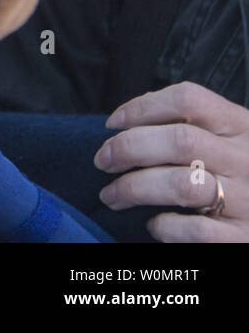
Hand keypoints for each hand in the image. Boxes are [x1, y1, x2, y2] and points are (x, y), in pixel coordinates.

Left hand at [94, 82, 248, 240]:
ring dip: (134, 188)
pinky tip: (154, 224)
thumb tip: (126, 121)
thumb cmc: (239, 172)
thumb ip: (191, 124)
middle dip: (128, 148)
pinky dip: (166, 226)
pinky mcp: (245, 238)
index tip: (112, 123)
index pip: (189, 98)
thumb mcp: (228, 138)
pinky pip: (197, 230)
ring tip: (111, 195)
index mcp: (241, 126)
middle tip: (102, 161)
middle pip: (179, 140)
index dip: (142, 106)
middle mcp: (247, 159)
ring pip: (182, 185)